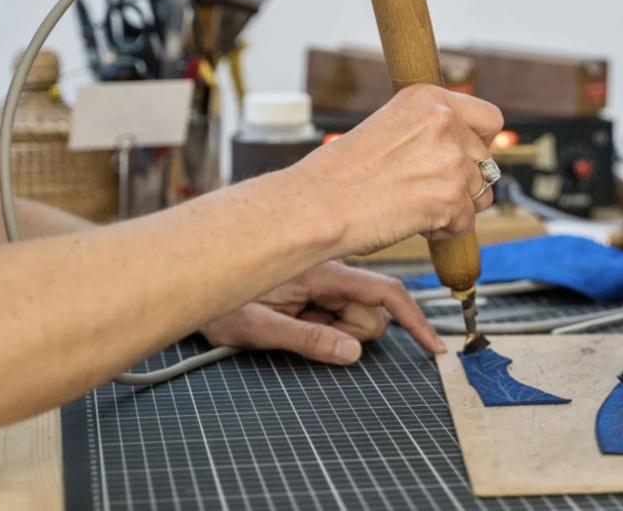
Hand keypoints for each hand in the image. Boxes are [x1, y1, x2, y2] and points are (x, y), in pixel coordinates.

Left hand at [200, 260, 444, 363]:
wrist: (189, 278)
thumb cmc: (217, 300)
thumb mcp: (258, 327)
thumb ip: (308, 339)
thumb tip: (352, 353)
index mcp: (323, 272)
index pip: (386, 293)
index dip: (415, 320)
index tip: (433, 347)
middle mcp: (330, 270)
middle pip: (373, 311)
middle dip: (352, 331)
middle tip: (306, 332)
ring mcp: (324, 278)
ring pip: (357, 315)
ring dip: (334, 329)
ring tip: (291, 324)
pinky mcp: (316, 286)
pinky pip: (338, 313)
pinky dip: (325, 325)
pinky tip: (294, 320)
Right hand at [294, 84, 503, 256]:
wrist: (317, 205)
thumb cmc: (340, 173)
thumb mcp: (387, 127)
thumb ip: (427, 131)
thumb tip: (462, 149)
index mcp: (428, 98)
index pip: (489, 118)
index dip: (479, 142)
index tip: (463, 156)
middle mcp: (445, 122)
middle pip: (485, 160)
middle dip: (463, 180)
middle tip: (424, 190)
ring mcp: (451, 160)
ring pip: (481, 193)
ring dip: (456, 205)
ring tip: (415, 207)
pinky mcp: (452, 197)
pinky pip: (467, 222)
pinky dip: (445, 230)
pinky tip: (413, 223)